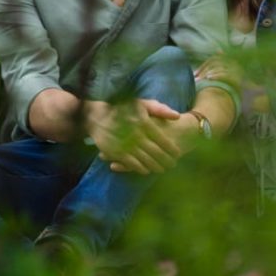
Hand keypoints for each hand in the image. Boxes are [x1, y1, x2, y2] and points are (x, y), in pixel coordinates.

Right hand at [84, 95, 198, 175]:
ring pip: (146, 160)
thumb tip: (177, 117)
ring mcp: (126, 145)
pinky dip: (141, 169)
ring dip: (156, 167)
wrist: (96, 116)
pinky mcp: (117, 153)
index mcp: (144, 122)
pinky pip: (133, 164)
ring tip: (163, 169)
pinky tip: (147, 171)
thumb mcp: (141, 104)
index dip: (171, 149)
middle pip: (156, 152)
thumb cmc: (122, 108)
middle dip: (166, 160)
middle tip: (173, 165)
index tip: (178, 154)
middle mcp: (136, 135)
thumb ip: (160, 109)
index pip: (162, 139)